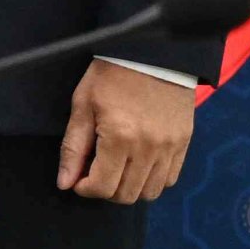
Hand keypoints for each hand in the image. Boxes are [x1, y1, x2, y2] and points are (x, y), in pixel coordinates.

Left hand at [57, 59, 194, 201]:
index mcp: (120, 137)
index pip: (103, 187)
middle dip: (105, 190)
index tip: (77, 179)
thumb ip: (73, 147)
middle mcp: (148, 148)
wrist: (152, 53)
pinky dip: (151, 180)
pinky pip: (169, 179)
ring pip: (150, 192)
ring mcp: (170, 148)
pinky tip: (138, 164)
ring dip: (129, 188)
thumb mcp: (83, 105)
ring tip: (116, 169)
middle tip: (94, 173)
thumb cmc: (110, 75)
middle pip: (126, 195)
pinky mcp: (184, 143)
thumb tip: (65, 182)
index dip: (84, 188)